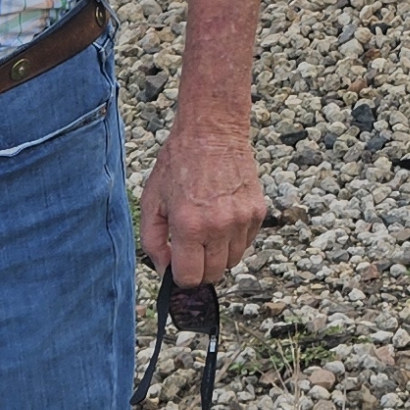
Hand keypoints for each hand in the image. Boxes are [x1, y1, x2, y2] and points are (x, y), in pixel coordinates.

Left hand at [135, 117, 266, 289]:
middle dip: (199, 270)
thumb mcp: (151, 201)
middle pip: (213, 274)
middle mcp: (219, 226)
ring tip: (206, 231)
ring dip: (217, 256)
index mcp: (189, 225)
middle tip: (190, 251)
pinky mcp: (257, 212)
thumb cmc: (179, 163)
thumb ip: (152, 241)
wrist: (213, 132)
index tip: (177, 267)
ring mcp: (242, 220)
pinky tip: (221, 220)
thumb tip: (164, 270)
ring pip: (232, 262)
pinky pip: (246, 243)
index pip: (190, 277)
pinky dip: (233, 240)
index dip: (180, 277)